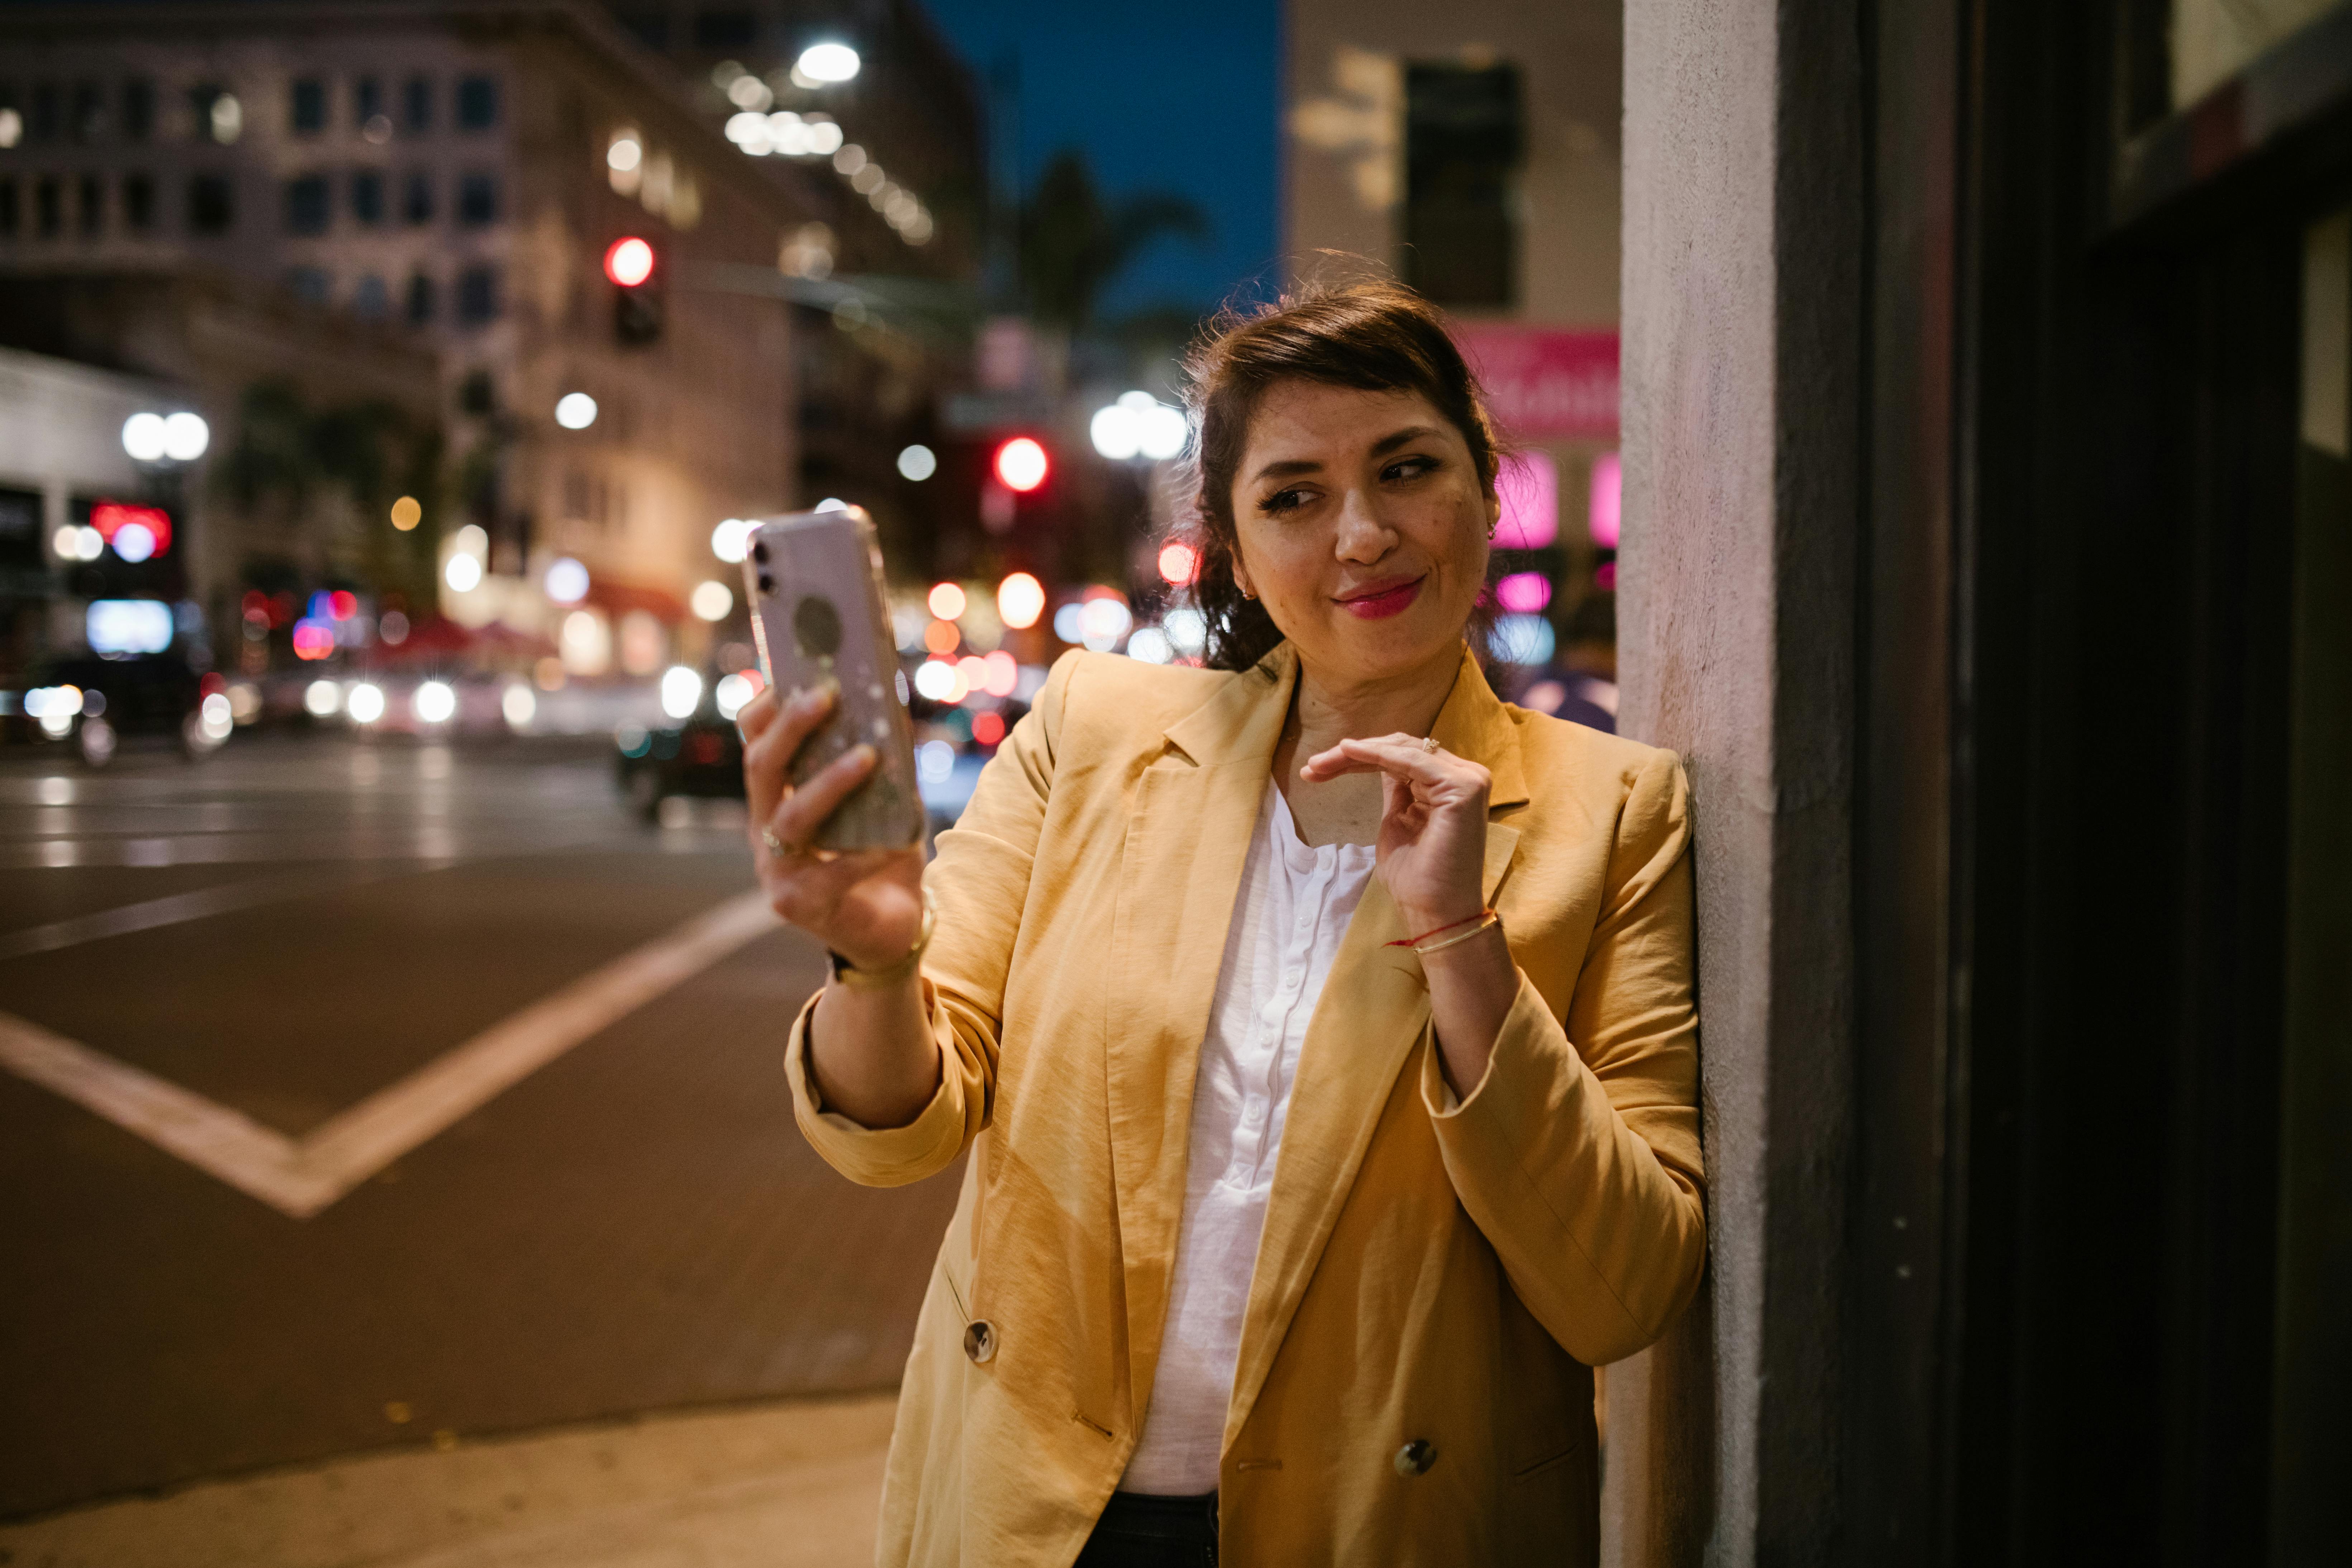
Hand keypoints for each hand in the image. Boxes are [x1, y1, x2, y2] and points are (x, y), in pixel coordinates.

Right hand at [739, 683, 924, 969]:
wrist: (891, 932)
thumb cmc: (881, 858)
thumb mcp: (883, 803)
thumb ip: (883, 764)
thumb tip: (896, 711)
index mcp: (775, 800)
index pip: (754, 745)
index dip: (766, 709)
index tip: (790, 672)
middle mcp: (765, 832)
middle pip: (762, 770)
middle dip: (791, 729)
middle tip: (827, 695)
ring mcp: (777, 872)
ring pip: (790, 819)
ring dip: (828, 783)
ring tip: (867, 755)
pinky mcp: (800, 907)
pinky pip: (833, 872)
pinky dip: (867, 853)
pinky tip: (895, 841)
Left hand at [1298, 733, 1488, 931]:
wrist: (1435, 913)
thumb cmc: (1416, 879)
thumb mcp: (1398, 822)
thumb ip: (1396, 790)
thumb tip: (1377, 763)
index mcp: (1448, 786)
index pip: (1401, 758)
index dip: (1359, 759)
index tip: (1316, 771)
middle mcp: (1463, 776)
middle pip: (1400, 750)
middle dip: (1352, 754)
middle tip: (1312, 767)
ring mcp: (1467, 780)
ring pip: (1402, 750)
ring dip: (1357, 753)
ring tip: (1319, 764)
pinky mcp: (1462, 788)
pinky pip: (1412, 760)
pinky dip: (1378, 753)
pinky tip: (1347, 751)